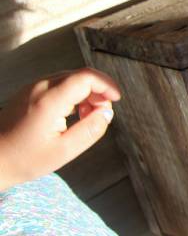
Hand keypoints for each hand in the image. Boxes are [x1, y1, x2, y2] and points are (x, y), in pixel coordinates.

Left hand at [0, 69, 120, 189]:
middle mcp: (40, 87)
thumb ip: (90, 131)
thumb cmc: (23, 160)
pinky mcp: (28, 93)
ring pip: (70, 79)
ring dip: (86, 93)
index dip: (107, 85)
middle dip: (98, 91)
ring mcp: (32, 88)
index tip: (116, 100)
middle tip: (103, 113)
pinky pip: (58, 84)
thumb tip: (107, 114)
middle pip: (80, 76)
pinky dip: (72, 95)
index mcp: (50, 100)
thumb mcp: (63, 152)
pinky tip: (72, 114)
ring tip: (87, 117)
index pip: (87, 77)